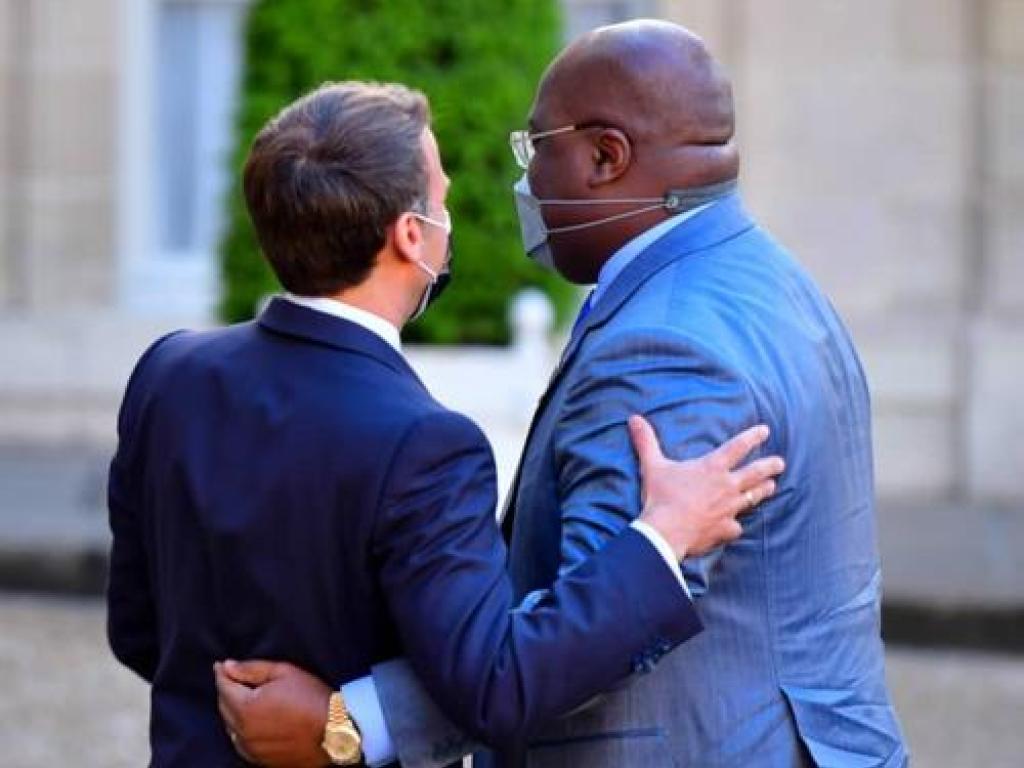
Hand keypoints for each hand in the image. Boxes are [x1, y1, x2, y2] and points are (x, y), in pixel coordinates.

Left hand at [214, 659, 331, 767]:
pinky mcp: (260, 760)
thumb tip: (228, 667)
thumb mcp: (284, 673)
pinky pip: (240, 742)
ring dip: (230, 711)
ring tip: (239, 698)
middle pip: (223, 707)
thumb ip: (253, 669)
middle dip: (225, 691)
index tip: (219, 665)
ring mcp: (250, 749)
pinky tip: (249, 721)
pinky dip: (239, 729)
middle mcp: (242, 731)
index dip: (221, 673)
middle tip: (230, 678)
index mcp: (246, 708)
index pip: (224, 687)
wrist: (335, 732)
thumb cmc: (312, 698)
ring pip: (230, 727)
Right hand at [630, 415, 783, 559]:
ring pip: (753, 498)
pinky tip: (735, 526)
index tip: (765, 430)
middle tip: (780, 463)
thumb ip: (646, 441)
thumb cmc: (661, 496)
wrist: (666, 532)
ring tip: (772, 487)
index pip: (737, 447)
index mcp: (712, 468)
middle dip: (770, 466)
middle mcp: (726, 486)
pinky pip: (735, 526)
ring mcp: (729, 509)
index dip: (752, 437)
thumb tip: (634, 419)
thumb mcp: (652, 465)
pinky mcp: (726, 529)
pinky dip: (735, 525)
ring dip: (763, 491)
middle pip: (755, 473)